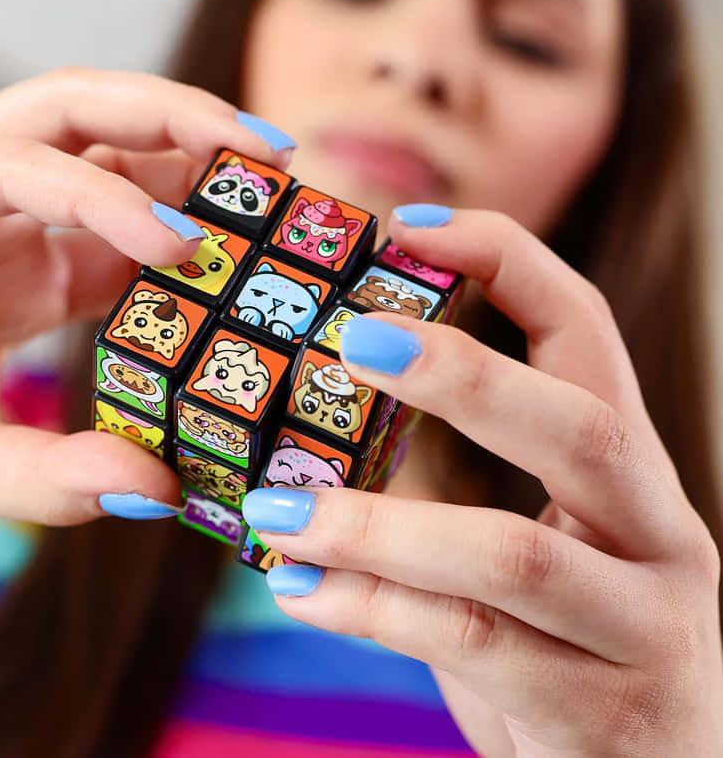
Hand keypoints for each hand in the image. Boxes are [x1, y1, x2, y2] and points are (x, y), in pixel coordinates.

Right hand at [0, 67, 286, 523]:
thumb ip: (56, 476)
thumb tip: (160, 490)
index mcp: (29, 270)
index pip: (141, 213)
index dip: (217, 211)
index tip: (289, 232)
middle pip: (117, 136)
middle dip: (207, 138)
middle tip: (291, 166)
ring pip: (69, 114)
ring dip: (168, 123)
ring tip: (255, 159)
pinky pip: (9, 166)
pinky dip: (93, 194)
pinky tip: (168, 238)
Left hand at [242, 208, 722, 756]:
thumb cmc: (552, 640)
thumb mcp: (505, 537)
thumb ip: (440, 471)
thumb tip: (316, 402)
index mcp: (626, 468)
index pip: (586, 330)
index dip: (507, 261)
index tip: (408, 225)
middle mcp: (659, 531)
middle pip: (580, 426)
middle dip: (465, 376)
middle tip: (353, 341)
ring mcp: (646, 625)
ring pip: (512, 553)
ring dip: (377, 526)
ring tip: (276, 510)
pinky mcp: (608, 711)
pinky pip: (474, 644)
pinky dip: (373, 610)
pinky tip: (297, 591)